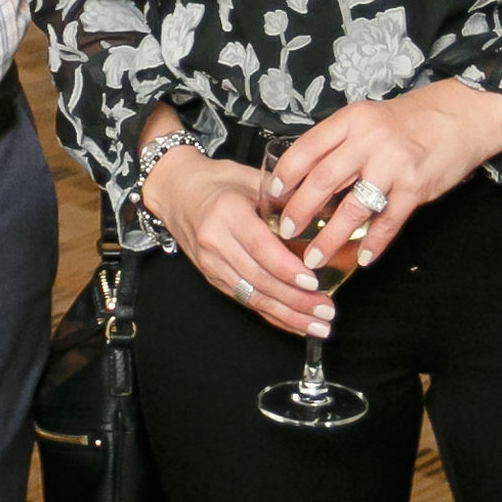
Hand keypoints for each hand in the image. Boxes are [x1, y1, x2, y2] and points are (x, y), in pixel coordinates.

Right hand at [143, 145, 334, 338]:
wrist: (175, 192)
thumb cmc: (216, 181)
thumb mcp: (249, 176)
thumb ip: (283, 194)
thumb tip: (324, 210)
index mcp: (227, 213)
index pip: (260, 247)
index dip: (287, 268)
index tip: (313, 282)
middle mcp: (216, 242)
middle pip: (259, 279)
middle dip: (295, 300)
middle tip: (325, 312)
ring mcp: (212, 264)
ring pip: (253, 296)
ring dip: (287, 314)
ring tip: (318, 325)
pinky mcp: (212, 277)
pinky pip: (245, 300)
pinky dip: (272, 315)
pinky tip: (295, 323)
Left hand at [268, 80, 501, 271]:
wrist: (464, 114)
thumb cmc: (411, 119)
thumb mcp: (369, 118)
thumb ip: (341, 143)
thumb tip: (307, 177)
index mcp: (352, 119)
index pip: (307, 148)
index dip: (286, 175)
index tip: (273, 197)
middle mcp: (370, 139)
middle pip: (323, 180)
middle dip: (300, 211)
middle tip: (287, 232)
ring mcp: (394, 164)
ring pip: (353, 207)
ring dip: (331, 237)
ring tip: (315, 257)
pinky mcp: (417, 186)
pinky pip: (389, 221)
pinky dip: (374, 243)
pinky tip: (363, 258)